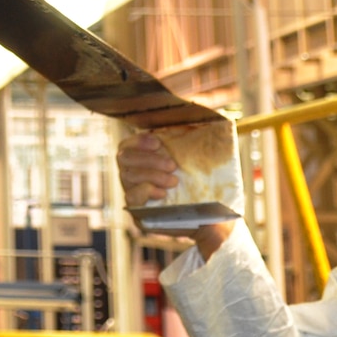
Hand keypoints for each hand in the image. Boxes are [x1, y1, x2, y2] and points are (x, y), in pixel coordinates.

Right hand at [117, 131, 232, 257]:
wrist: (212, 219)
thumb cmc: (204, 188)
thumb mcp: (197, 163)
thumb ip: (190, 143)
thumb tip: (200, 117)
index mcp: (144, 161)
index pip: (127, 145)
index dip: (138, 141)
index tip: (158, 142)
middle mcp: (134, 176)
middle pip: (123, 158)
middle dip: (148, 159)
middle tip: (172, 166)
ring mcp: (133, 194)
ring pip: (127, 175)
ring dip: (151, 174)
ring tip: (173, 181)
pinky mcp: (137, 212)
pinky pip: (131, 196)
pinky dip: (146, 191)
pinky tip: (162, 193)